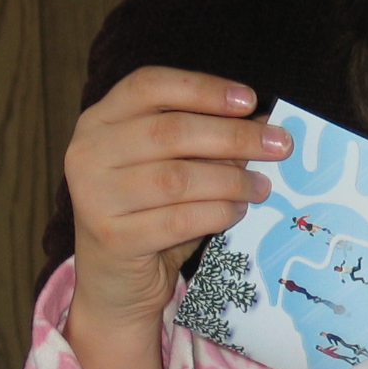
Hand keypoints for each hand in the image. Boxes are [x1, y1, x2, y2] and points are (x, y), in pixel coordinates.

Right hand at [62, 66, 292, 368]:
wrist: (115, 283)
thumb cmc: (149, 214)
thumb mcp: (175, 169)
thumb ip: (209, 143)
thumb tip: (265, 124)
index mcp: (99, 121)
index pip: (148, 85)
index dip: (202, 88)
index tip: (250, 100)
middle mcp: (87, 152)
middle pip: (169, 131)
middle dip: (233, 136)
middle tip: (280, 146)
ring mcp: (94, 196)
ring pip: (177, 178)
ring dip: (231, 180)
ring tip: (261, 186)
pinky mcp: (113, 238)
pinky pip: (179, 219)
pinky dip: (217, 212)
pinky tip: (238, 212)